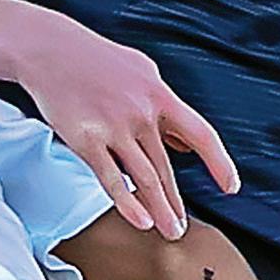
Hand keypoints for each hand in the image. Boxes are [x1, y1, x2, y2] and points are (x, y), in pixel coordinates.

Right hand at [23, 33, 239, 238]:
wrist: (49, 48)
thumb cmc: (95, 59)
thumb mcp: (142, 73)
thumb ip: (165, 107)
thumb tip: (185, 143)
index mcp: (159, 94)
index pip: (201, 134)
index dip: (219, 163)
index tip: (230, 187)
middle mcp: (141, 112)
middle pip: (168, 167)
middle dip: (177, 203)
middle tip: (181, 230)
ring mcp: (114, 127)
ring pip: (145, 179)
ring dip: (160, 211)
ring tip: (168, 232)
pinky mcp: (86, 139)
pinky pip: (111, 179)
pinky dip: (129, 203)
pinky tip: (141, 220)